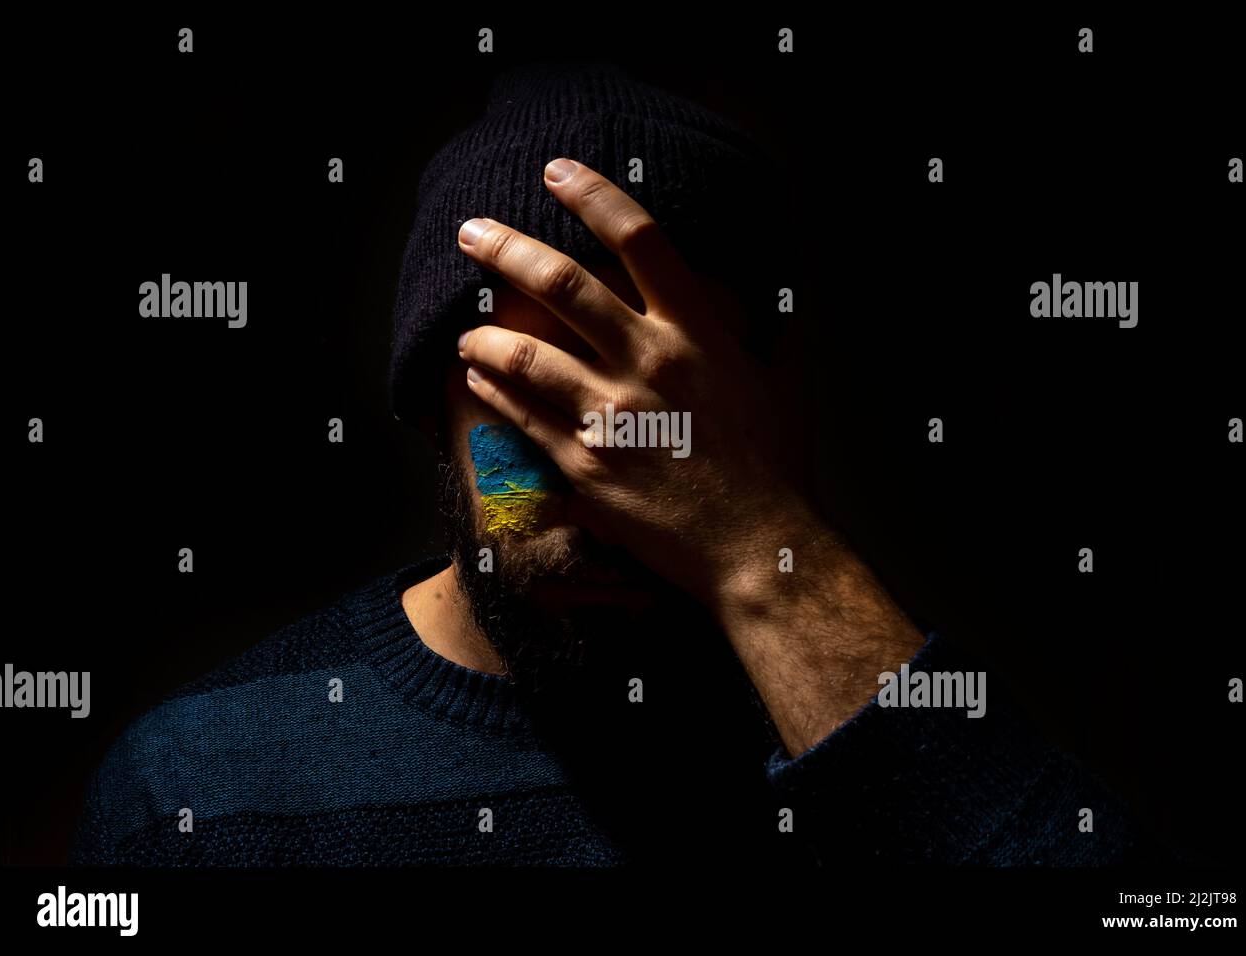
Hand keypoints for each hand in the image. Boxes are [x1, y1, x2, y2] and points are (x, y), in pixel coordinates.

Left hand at [455, 157, 809, 616]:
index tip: (557, 173)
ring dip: (484, 331)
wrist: (758, 548)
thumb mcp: (780, 385)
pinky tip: (477, 376)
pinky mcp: (585, 465)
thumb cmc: (776, 469)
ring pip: (525, 352)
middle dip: (506, 246)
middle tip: (470, 232)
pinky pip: (522, 416)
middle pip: (562, 283)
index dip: (594, 195)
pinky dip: (493, 389)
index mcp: (699, 333)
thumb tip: (769, 305)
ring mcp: (612, 414)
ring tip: (465, 328)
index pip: (641, 239)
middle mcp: (650, 361)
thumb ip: (762, 337)